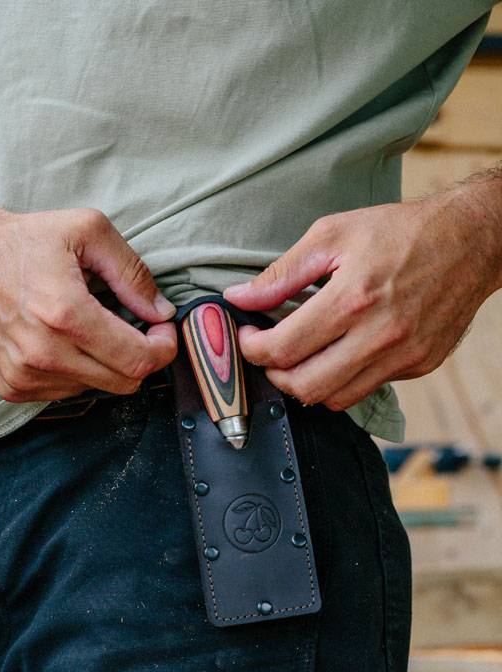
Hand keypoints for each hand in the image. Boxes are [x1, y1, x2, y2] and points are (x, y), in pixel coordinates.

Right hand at [0, 207, 177, 402]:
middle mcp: (44, 353)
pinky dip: (75, 370)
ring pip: (96, 388)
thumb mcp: (87, 231)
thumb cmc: (24, 240)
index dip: (163, 348)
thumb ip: (132, 272)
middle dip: (141, 357)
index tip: (162, 329)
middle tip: (136, 328)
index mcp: (66, 314)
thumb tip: (162, 311)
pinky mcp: (11, 387)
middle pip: (124, 383)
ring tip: (87, 326)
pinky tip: (60, 340)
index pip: (138, 359)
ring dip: (104, 363)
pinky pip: (65, 392)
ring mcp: (24, 376)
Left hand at [223, 186, 501, 410]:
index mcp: (352, 299)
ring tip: (301, 357)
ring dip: (307, 384)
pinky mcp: (418, 366)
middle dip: (275, 375)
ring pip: (334, 399)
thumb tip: (239, 298)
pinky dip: (342, 381)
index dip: (254, 349)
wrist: (472, 239)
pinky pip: (366, 390)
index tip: (250, 337)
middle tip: (270, 353)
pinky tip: (339, 354)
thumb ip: (282, 273)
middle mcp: (379, 335)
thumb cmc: (401, 231)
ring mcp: (402, 356)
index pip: (283, 348)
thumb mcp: (333, 235)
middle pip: (304, 386)